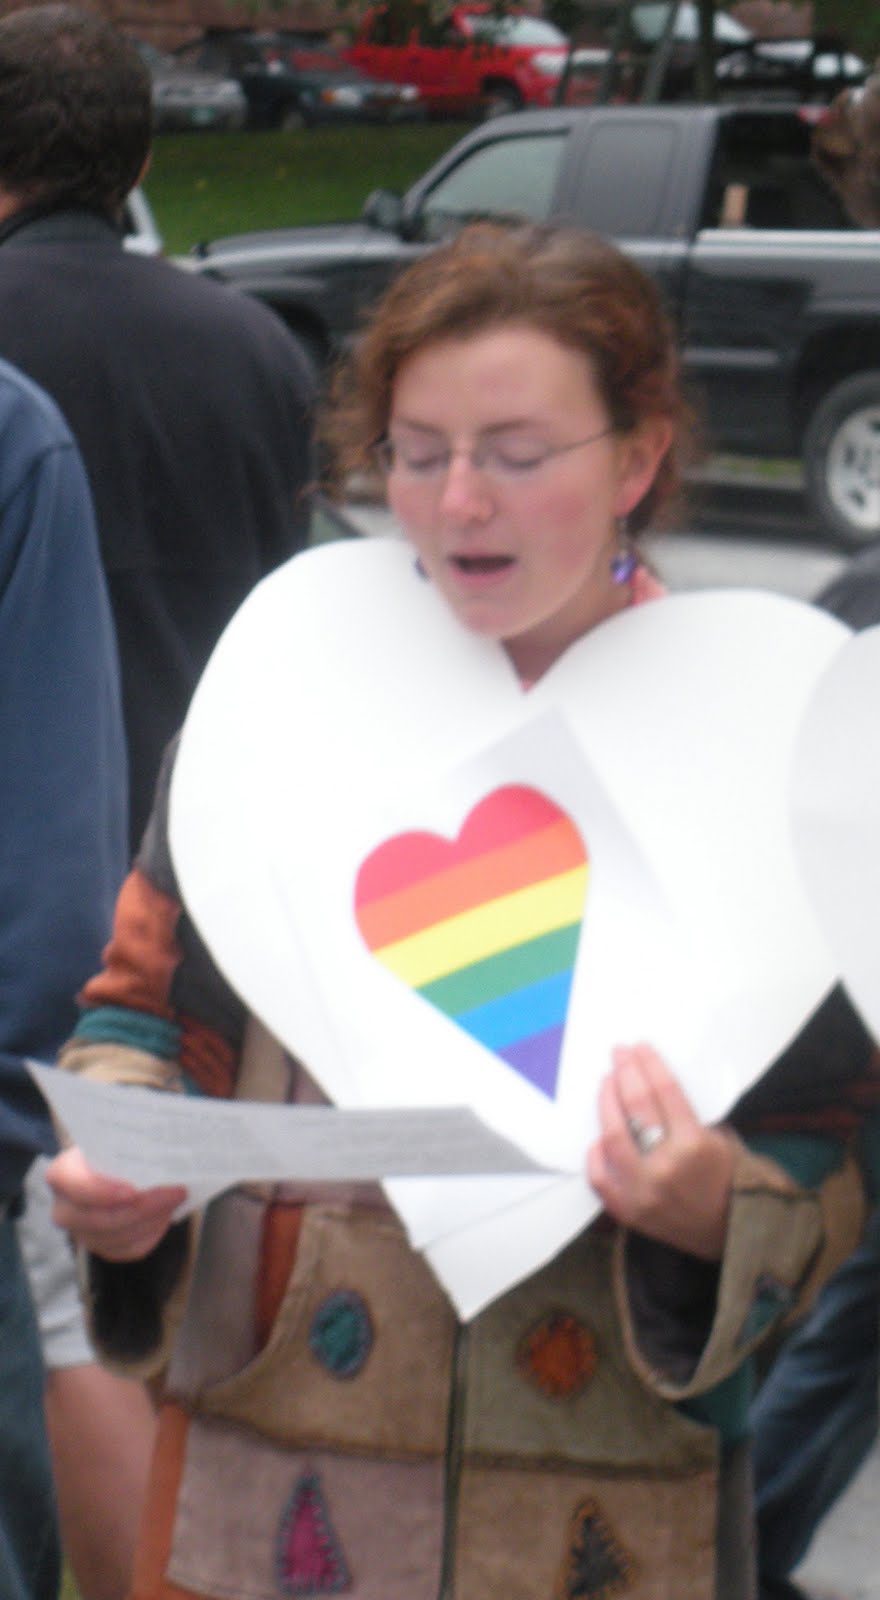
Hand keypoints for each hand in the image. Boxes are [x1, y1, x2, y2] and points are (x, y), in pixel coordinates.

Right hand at [46, 1147, 187, 1261]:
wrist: (109, 1165)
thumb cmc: (113, 1148)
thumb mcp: (113, 1137)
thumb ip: (129, 1140)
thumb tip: (162, 1139)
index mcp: (62, 1174)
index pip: (73, 1186)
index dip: (101, 1192)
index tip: (133, 1191)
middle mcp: (65, 1208)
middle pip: (99, 1220)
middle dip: (141, 1208)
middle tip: (175, 1191)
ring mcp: (82, 1233)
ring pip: (118, 1238)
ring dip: (151, 1219)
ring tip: (176, 1198)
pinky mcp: (102, 1247)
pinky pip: (129, 1249)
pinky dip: (151, 1233)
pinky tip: (165, 1215)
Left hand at [587, 1043, 734, 1260]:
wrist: (733, 1232)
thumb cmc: (731, 1178)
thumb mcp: (720, 1138)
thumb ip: (687, 1116)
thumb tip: (654, 1084)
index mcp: (694, 1144)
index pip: (664, 1091)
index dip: (649, 1064)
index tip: (638, 1047)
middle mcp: (665, 1166)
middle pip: (635, 1107)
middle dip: (625, 1073)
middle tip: (618, 1055)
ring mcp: (642, 1191)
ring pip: (612, 1137)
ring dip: (606, 1104)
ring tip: (606, 1084)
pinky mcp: (628, 1211)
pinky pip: (600, 1176)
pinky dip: (597, 1154)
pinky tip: (599, 1137)